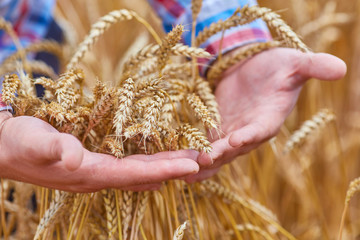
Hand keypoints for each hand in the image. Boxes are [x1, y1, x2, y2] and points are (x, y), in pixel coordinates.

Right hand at [0, 112, 198, 191]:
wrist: (2, 149)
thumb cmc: (17, 142)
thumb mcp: (33, 142)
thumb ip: (53, 149)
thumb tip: (74, 156)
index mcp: (90, 173)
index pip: (136, 173)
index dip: (165, 169)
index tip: (193, 166)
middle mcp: (98, 177)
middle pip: (144, 175)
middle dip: (173, 169)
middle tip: (203, 162)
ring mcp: (96, 174)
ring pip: (139, 173)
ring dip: (164, 168)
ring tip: (188, 163)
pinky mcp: (93, 166)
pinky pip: (128, 169)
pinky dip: (147, 168)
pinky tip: (156, 169)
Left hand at [186, 47, 345, 181]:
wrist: (256, 70)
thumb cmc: (278, 67)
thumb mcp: (295, 63)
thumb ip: (312, 67)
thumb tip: (340, 68)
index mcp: (269, 119)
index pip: (260, 130)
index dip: (249, 135)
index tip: (234, 140)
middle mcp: (250, 132)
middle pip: (234, 147)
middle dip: (218, 154)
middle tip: (201, 164)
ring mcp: (232, 133)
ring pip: (216, 151)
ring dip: (201, 162)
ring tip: (184, 172)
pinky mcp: (217, 129)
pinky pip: (203, 144)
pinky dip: (191, 153)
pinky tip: (176, 162)